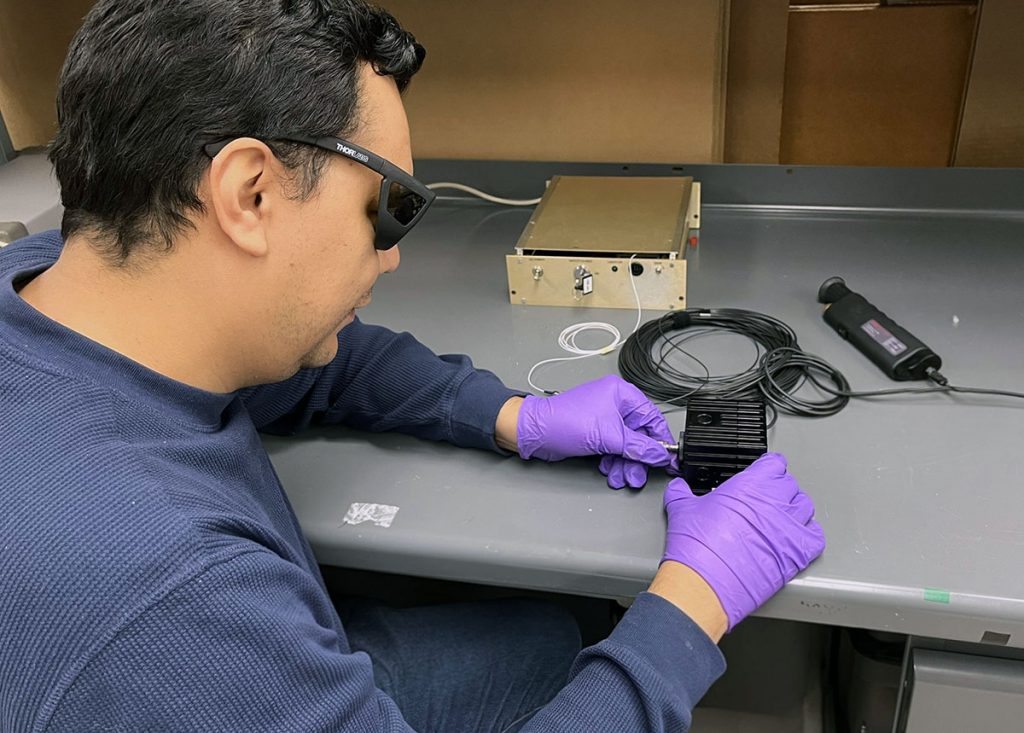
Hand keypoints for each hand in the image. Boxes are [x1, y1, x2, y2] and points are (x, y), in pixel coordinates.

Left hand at [516, 375, 675, 488]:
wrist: (535, 433)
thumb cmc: (564, 422)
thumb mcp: (609, 436)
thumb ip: (638, 447)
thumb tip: (659, 454)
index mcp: (621, 394)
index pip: (652, 417)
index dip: (660, 440)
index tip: (666, 458)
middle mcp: (614, 403)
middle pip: (639, 435)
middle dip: (639, 458)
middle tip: (638, 475)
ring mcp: (604, 419)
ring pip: (626, 445)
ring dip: (625, 463)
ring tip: (622, 477)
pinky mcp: (596, 432)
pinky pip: (613, 449)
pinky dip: (613, 461)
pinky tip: (610, 470)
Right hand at [662, 453, 824, 629]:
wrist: (704, 584)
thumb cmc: (697, 548)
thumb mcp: (681, 510)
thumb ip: (681, 493)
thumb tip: (679, 488)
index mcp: (750, 485)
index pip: (774, 463)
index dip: (767, 467)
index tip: (762, 473)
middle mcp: (773, 502)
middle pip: (790, 484)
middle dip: (778, 489)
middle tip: (764, 499)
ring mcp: (787, 528)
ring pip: (805, 508)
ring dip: (794, 510)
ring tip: (779, 518)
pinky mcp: (796, 554)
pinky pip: (816, 537)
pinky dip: (808, 535)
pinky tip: (793, 539)